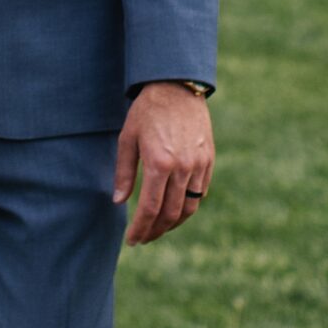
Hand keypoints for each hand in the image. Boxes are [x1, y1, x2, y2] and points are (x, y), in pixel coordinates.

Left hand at [113, 82, 213, 244]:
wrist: (177, 87)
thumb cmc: (147, 111)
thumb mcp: (128, 139)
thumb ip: (124, 173)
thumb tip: (119, 202)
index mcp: (159, 163)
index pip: (150, 209)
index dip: (140, 229)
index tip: (132, 240)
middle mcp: (182, 168)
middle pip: (171, 214)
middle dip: (155, 231)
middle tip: (143, 238)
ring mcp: (199, 164)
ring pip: (189, 207)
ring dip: (173, 224)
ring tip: (158, 228)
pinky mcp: (208, 160)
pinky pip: (201, 192)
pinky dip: (188, 206)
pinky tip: (175, 209)